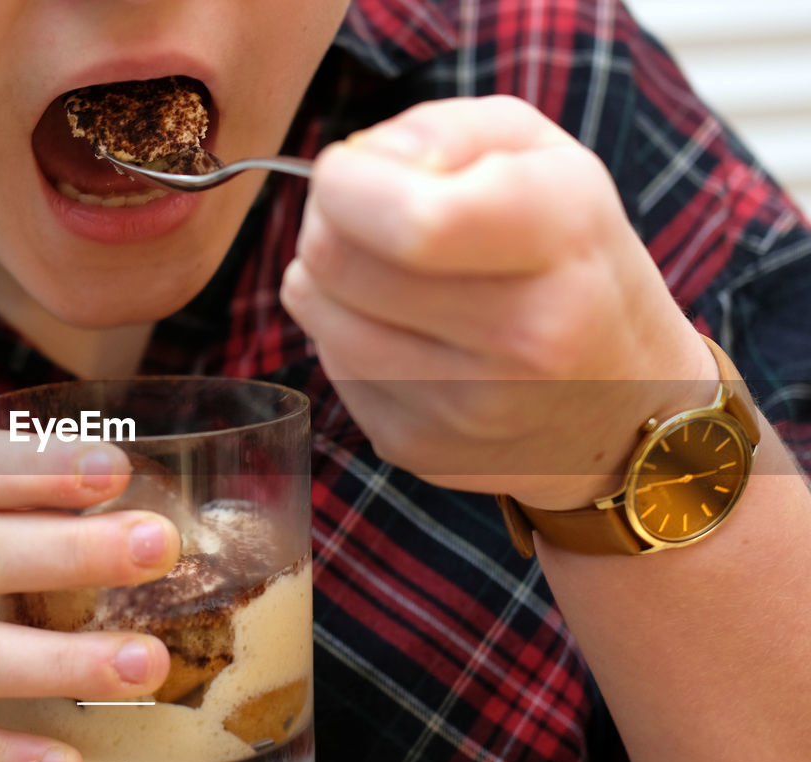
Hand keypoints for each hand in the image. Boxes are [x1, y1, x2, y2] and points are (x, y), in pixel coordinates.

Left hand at [281, 95, 717, 508]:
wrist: (626, 402)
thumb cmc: (572, 256)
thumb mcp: (543, 156)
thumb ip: (444, 131)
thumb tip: (360, 161)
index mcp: (560, 239)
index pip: (409, 220)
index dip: (346, 180)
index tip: (352, 169)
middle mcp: (521, 337)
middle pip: (335, 260)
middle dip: (327, 218)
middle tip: (362, 214)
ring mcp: (466, 407)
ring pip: (316, 313)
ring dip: (327, 277)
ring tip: (380, 269)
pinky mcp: (418, 448)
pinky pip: (331, 368)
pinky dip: (346, 335)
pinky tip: (399, 330)